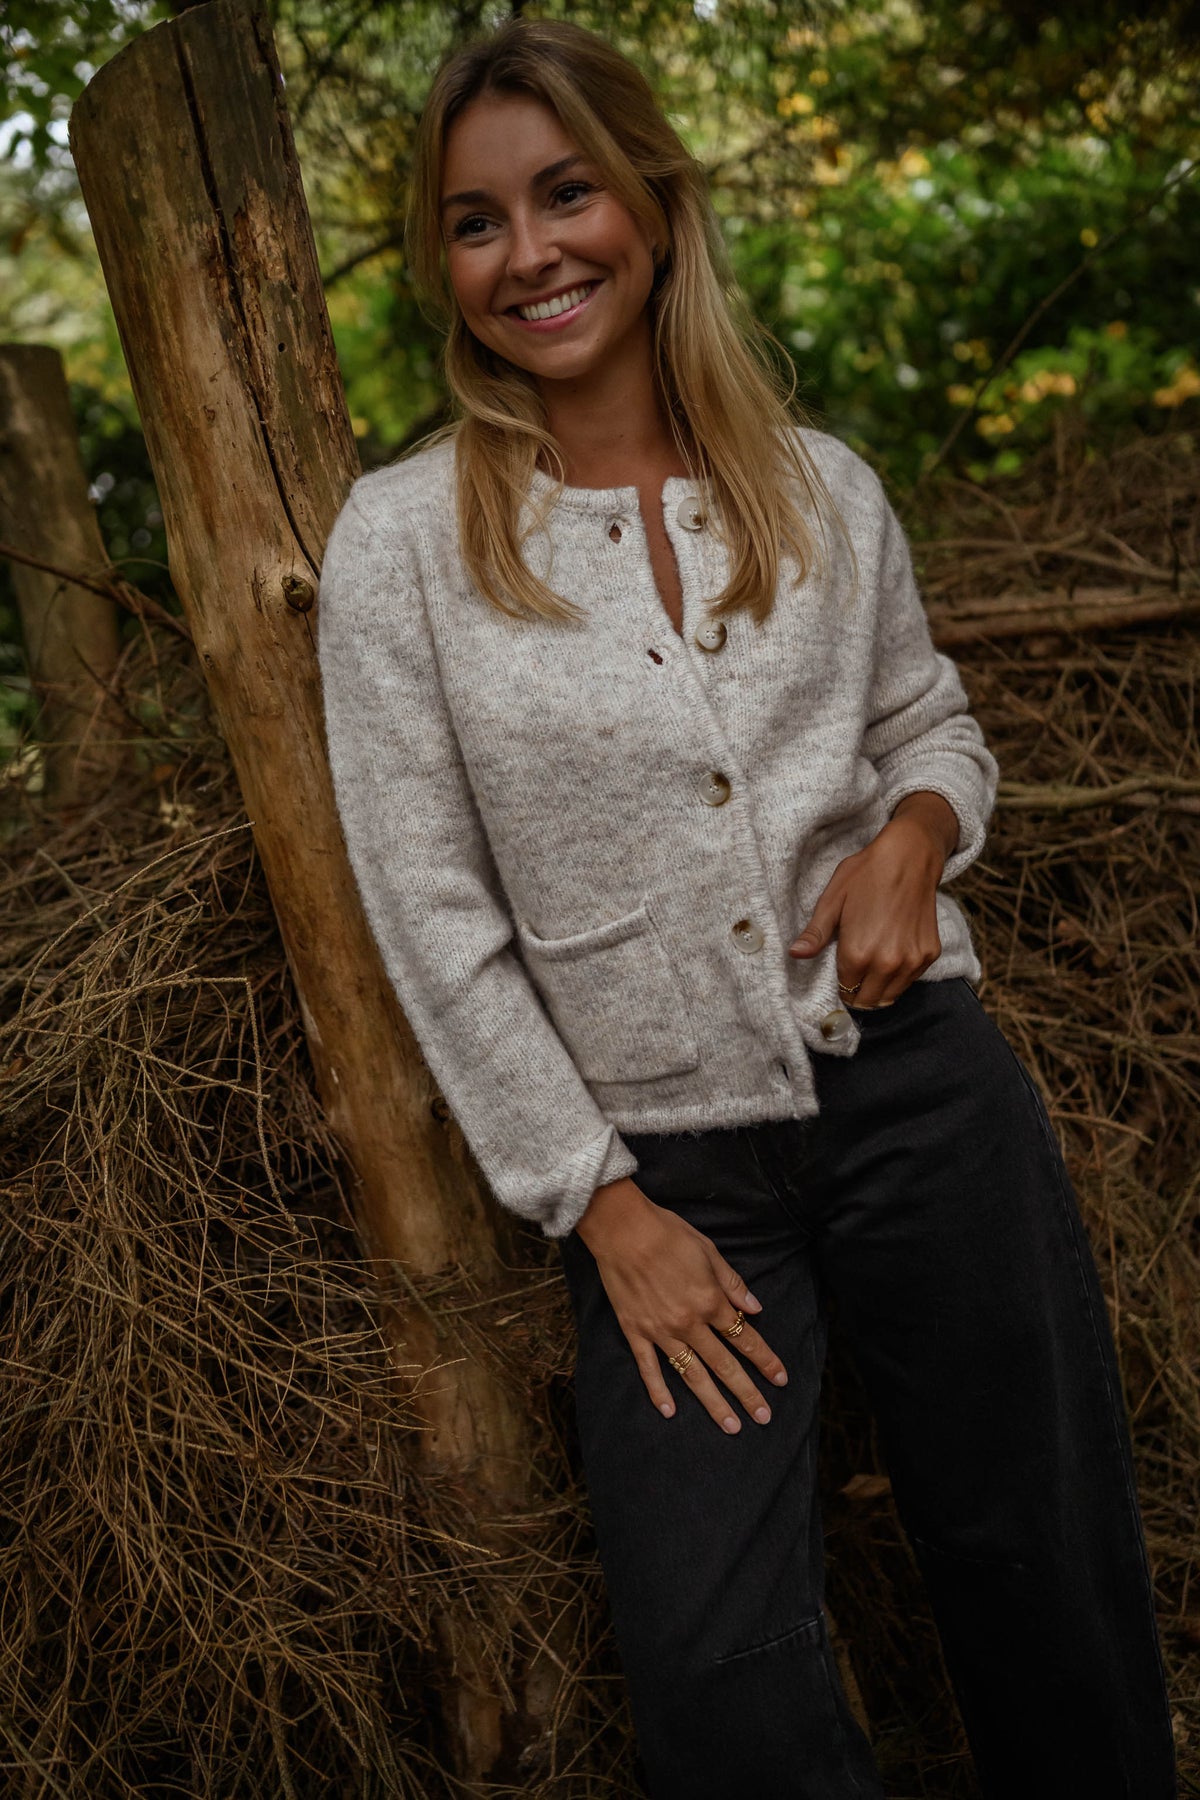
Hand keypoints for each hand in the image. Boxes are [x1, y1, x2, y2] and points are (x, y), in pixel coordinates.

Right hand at [574, 1178, 787, 1433]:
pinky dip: (658, 1391)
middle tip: (764, 1417)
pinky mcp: (635, 1332)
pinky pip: (649, 1367)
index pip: (746, 1338)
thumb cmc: (668, 1233)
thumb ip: (733, 1284)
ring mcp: (661, 1332)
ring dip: (713, 1403)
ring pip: (692, 1375)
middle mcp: (690, 1323)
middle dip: (747, 1393)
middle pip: (725, 1365)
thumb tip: (756, 1308)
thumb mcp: (709, 1252)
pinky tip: (669, 1411)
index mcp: (710, 1302)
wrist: (622, 1229)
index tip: (781, 1379)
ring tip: (731, 1426)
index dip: (766, 1360)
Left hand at [788, 791, 957, 1008]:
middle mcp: (887, 963)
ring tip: (871, 965)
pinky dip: (899, 976)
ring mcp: (912, 960)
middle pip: (868, 1001)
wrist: (910, 856)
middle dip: (857, 993)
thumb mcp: (832, 900)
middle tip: (854, 973)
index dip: (840, 986)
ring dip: (879, 988)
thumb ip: (815, 934)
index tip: (839, 974)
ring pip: (890, 996)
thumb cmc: (866, 874)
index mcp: (858, 954)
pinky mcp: (930, 954)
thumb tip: (794, 955)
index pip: (845, 992)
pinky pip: (910, 980)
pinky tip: (891, 953)